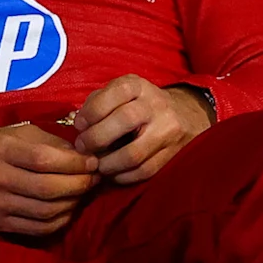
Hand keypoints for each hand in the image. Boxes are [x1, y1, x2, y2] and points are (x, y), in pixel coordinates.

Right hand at [0, 121, 100, 235]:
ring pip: (46, 211)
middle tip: (94, 178)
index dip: (75, 163)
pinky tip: (67, 209)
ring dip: (73, 203)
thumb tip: (83, 158)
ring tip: (82, 193)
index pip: (44, 160)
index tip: (92, 162)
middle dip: (80, 184)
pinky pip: (38, 228)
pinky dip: (60, 220)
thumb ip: (49, 143)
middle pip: (48, 189)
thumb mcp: (14, 134)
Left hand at [65, 75, 214, 183]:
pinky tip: (113, 173)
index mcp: (138, 86)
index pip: (114, 94)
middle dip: (96, 138)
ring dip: (108, 164)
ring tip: (97, 164)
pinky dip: (123, 176)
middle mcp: (156, 105)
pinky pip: (145, 171)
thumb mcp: (119, 92)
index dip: (91, 112)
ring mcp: (168, 130)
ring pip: (134, 153)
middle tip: (83, 147)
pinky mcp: (174, 153)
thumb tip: (79, 125)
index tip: (79, 126)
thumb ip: (97, 103)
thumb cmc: (137, 104)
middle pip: (125, 121)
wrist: (184, 114)